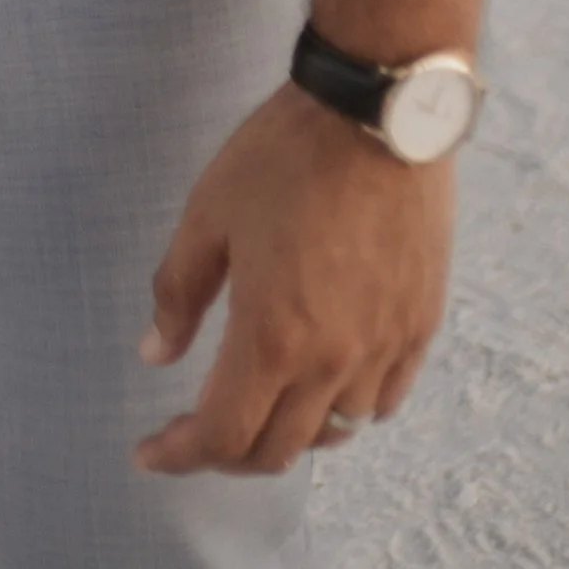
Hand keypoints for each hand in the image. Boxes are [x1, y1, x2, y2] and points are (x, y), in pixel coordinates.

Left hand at [135, 82, 452, 474]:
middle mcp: (334, 360)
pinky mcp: (420, 325)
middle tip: (192, 432)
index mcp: (272, 337)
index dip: (180, 455)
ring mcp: (385, 348)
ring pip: (333, 430)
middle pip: (278, 451)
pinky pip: (383, 399)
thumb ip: (178, 294)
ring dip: (289, 432)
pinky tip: (325, 384)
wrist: (378, 113)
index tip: (149, 452)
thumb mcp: (208, 214)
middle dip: (226, 454)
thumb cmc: (284, 155)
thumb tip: (155, 355)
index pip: (222, 436)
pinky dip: (346, 408)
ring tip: (258, 405)